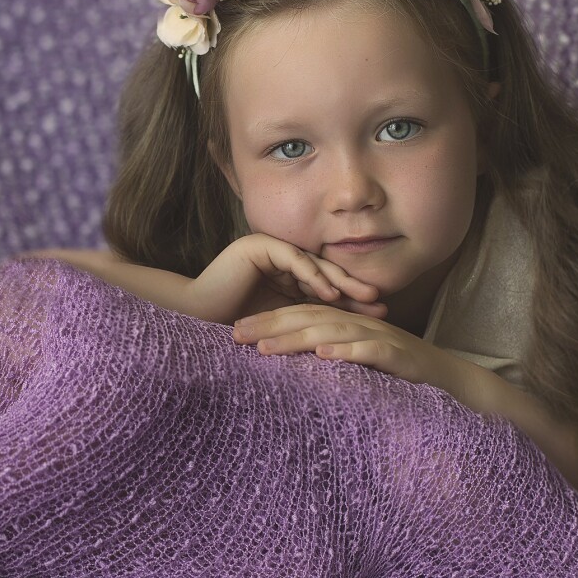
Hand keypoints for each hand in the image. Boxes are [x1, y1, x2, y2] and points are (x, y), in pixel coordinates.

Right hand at [186, 233, 387, 324]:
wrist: (196, 316)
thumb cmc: (235, 325)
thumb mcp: (282, 322)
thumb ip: (308, 317)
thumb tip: (347, 332)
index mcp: (286, 275)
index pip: (324, 285)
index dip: (350, 298)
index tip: (379, 313)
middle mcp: (280, 258)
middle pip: (323, 271)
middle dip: (352, 286)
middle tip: (380, 300)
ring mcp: (270, 248)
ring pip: (312, 263)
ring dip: (339, 281)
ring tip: (364, 296)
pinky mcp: (259, 245)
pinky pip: (293, 259)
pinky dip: (313, 277)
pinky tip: (330, 294)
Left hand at [233, 303, 476, 399]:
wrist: (452, 382)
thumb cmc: (400, 377)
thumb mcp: (356, 366)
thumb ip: (328, 361)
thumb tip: (291, 368)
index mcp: (347, 326)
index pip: (301, 317)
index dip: (267, 321)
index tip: (234, 332)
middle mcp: (359, 326)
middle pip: (309, 318)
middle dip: (270, 325)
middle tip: (235, 334)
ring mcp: (379, 339)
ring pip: (332, 332)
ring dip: (297, 338)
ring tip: (266, 347)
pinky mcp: (399, 356)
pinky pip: (370, 351)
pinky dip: (346, 352)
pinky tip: (323, 356)